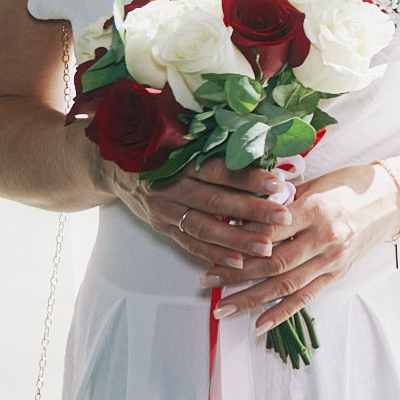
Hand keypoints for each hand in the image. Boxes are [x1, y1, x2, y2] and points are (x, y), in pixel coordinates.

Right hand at [102, 151, 290, 274]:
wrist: (116, 167)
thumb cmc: (159, 147)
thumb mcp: (179, 137)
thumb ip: (213, 142)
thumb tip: (260, 143)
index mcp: (178, 161)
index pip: (217, 170)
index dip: (247, 177)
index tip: (278, 183)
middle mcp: (170, 187)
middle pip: (214, 202)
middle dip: (251, 211)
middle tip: (283, 217)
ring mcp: (165, 211)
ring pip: (203, 228)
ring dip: (236, 240)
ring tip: (267, 247)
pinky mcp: (162, 228)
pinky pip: (190, 245)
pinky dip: (214, 255)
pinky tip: (238, 262)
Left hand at [203, 162, 399, 333]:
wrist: (391, 200)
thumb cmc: (350, 186)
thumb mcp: (315, 183)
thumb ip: (282, 202)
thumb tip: (244, 215)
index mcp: (316, 209)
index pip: (270, 231)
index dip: (239, 243)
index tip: (212, 249)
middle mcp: (324, 237)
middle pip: (273, 262)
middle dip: (236, 275)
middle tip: (207, 282)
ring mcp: (332, 260)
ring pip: (286, 284)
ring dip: (251, 299)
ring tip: (223, 309)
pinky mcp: (338, 274)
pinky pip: (307, 297)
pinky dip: (282, 313)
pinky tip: (259, 324)